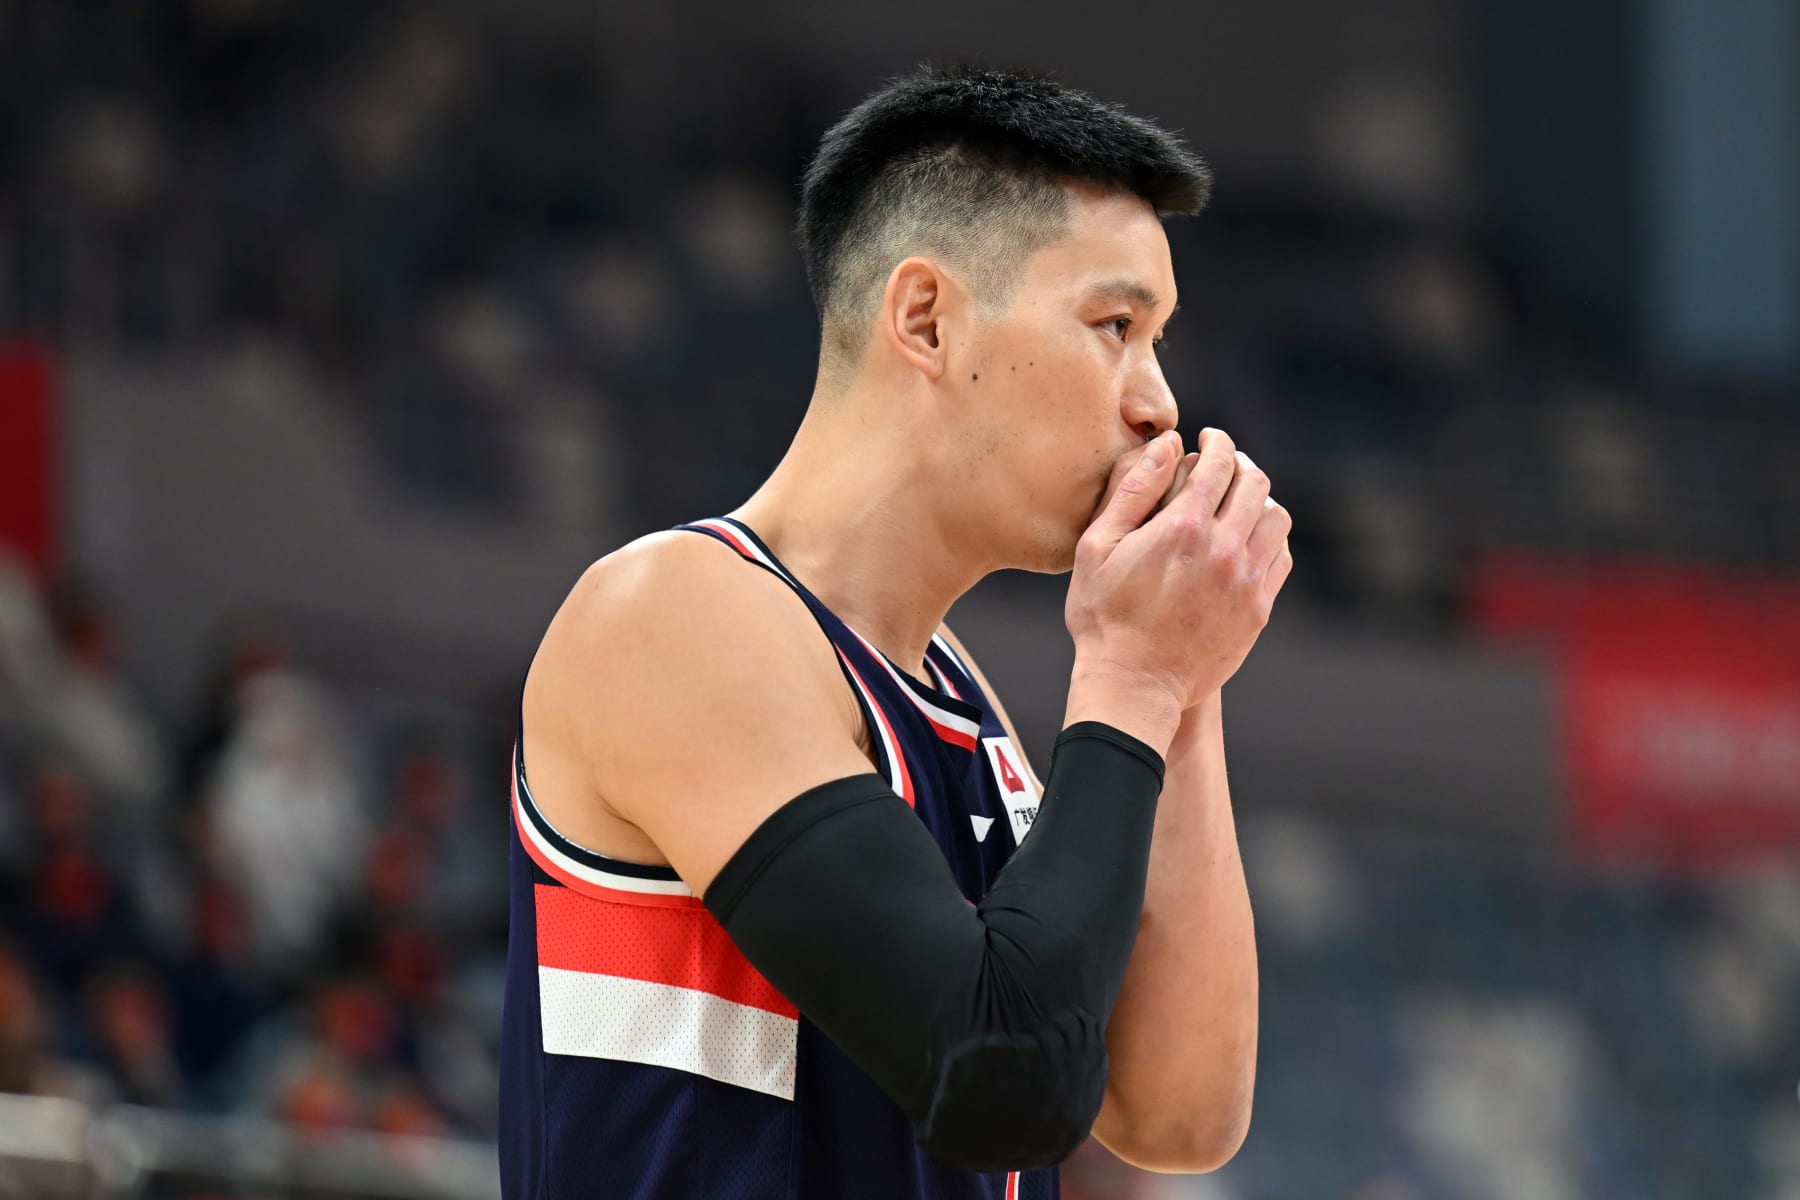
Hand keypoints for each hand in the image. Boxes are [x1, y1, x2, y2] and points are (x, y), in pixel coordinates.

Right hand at [1066, 429, 1292, 719]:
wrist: (1134, 684)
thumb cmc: (1104, 616)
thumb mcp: (1097, 548)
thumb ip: (1132, 490)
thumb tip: (1167, 446)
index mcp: (1183, 527)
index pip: (1219, 462)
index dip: (1217, 441)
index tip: (1209, 438)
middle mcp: (1224, 549)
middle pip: (1255, 484)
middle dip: (1240, 464)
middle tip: (1224, 465)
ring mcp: (1246, 581)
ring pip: (1277, 518)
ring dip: (1260, 501)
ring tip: (1240, 502)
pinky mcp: (1258, 609)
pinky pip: (1281, 557)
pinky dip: (1269, 538)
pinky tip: (1248, 540)